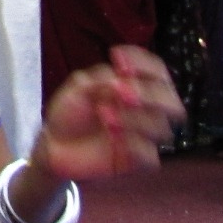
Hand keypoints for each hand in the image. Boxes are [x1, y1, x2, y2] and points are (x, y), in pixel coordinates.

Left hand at [33, 47, 184, 183]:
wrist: (53, 144)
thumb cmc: (70, 112)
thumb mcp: (79, 87)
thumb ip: (101, 79)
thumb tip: (120, 79)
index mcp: (135, 87)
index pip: (157, 71)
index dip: (144, 63)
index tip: (119, 61)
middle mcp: (144, 110)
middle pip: (169, 99)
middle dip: (148, 93)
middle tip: (119, 91)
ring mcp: (142, 136)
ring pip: (160, 126)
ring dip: (133, 118)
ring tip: (104, 114)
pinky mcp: (136, 161)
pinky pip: (150, 156)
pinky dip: (133, 144)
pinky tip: (111, 137)